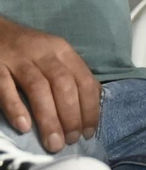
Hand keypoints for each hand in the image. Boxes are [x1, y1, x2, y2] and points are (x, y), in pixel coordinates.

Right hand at [0, 17, 99, 152]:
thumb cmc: (30, 48)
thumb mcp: (55, 55)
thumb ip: (72, 75)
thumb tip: (92, 104)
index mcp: (63, 51)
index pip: (84, 79)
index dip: (90, 107)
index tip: (89, 131)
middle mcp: (44, 53)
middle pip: (63, 84)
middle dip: (71, 115)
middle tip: (71, 140)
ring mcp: (18, 60)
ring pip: (38, 88)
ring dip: (48, 117)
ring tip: (53, 141)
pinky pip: (5, 88)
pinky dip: (16, 107)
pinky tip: (24, 126)